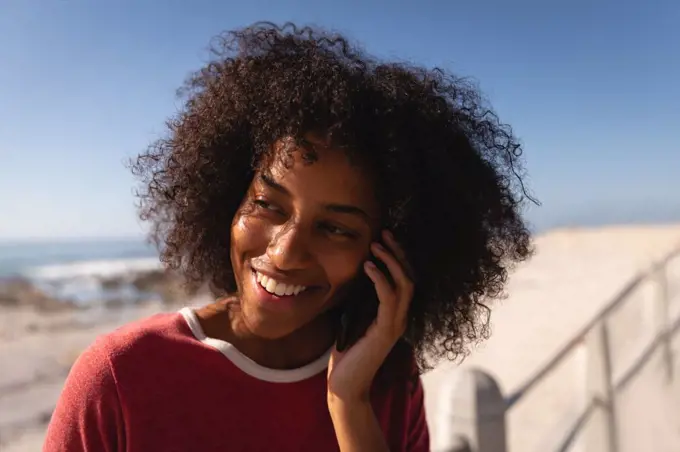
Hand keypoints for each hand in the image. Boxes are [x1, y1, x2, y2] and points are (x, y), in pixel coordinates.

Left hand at [327, 230, 413, 403]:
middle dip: (399, 253)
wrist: (345, 384)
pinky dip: (380, 279)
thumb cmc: (346, 353)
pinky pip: (388, 298)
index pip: (404, 278)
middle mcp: (400, 317)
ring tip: (376, 245)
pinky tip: (368, 266)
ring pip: (404, 284)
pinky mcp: (385, 331)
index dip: (398, 256)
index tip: (385, 237)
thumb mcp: (352, 318)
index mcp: (394, 313)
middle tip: (385, 233)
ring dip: (391, 261)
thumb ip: (358, 299)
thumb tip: (351, 275)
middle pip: (410, 276)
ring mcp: (395, 324)